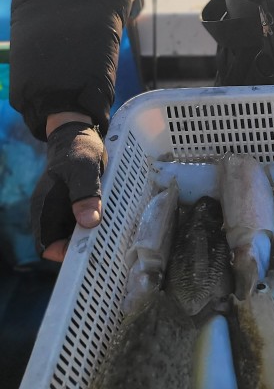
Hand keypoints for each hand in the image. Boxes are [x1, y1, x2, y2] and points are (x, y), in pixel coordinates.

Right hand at [32, 116, 105, 261]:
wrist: (78, 134)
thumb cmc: (77, 149)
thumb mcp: (83, 168)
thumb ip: (85, 194)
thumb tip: (89, 222)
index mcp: (45, 208)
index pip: (47, 246)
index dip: (64, 254)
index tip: (88, 250)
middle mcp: (51, 214)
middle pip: (63, 245)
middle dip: (82, 249)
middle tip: (107, 244)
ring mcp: (63, 211)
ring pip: (75, 237)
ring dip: (91, 238)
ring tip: (113, 235)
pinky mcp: (76, 206)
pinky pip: (84, 224)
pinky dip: (96, 226)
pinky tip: (113, 222)